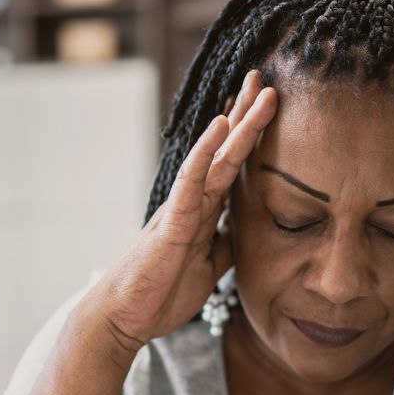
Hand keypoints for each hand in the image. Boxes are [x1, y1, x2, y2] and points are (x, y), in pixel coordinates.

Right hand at [86, 70, 277, 354]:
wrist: (126, 316)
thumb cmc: (162, 290)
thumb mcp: (210, 269)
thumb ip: (227, 244)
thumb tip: (248, 228)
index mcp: (205, 211)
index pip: (233, 165)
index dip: (249, 135)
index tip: (267, 104)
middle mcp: (194, 201)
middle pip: (226, 150)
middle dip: (246, 115)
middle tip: (265, 79)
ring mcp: (183, 207)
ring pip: (216, 157)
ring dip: (238, 123)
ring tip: (256, 91)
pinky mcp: (173, 222)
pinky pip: (191, 181)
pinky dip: (206, 152)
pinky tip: (219, 126)